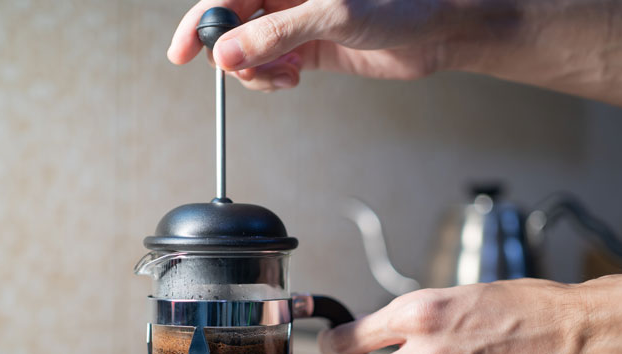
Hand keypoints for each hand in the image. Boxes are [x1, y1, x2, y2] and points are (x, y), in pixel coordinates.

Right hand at [167, 0, 460, 91]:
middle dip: (226, 50)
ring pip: (251, 48)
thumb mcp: (334, 15)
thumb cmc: (400, 3)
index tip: (181, 51)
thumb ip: (278, 33)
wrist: (439, 28)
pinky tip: (292, 78)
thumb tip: (228, 52)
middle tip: (229, 73)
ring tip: (281, 77)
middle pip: (233, 22)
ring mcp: (299, 21)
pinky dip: (273, 77)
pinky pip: (274, 64)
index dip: (201, 21)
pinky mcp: (312, 46)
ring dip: (254, 70)